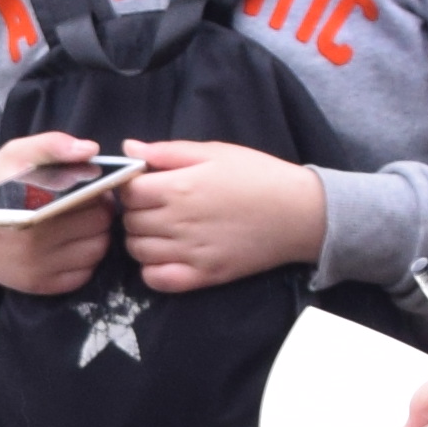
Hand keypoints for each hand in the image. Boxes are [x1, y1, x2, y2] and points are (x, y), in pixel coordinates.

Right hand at [0, 133, 118, 299]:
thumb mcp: (13, 156)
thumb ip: (51, 145)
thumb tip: (90, 150)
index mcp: (30, 201)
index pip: (91, 195)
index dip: (98, 188)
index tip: (91, 185)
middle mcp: (34, 238)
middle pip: (100, 223)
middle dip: (100, 211)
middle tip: (88, 205)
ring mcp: (38, 266)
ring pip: (97, 249)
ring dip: (96, 235)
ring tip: (80, 224)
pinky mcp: (41, 286)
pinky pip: (85, 273)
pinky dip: (85, 259)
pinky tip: (70, 245)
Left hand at [118, 140, 328, 296]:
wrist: (300, 213)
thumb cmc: (258, 175)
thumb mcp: (214, 151)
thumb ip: (168, 151)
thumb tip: (128, 147)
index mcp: (179, 187)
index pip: (127, 191)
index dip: (131, 186)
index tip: (145, 184)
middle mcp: (178, 222)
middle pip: (129, 221)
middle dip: (136, 212)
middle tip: (155, 206)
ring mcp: (190, 252)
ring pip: (137, 250)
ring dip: (142, 239)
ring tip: (162, 228)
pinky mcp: (203, 276)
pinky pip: (156, 280)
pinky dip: (152, 270)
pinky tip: (166, 255)